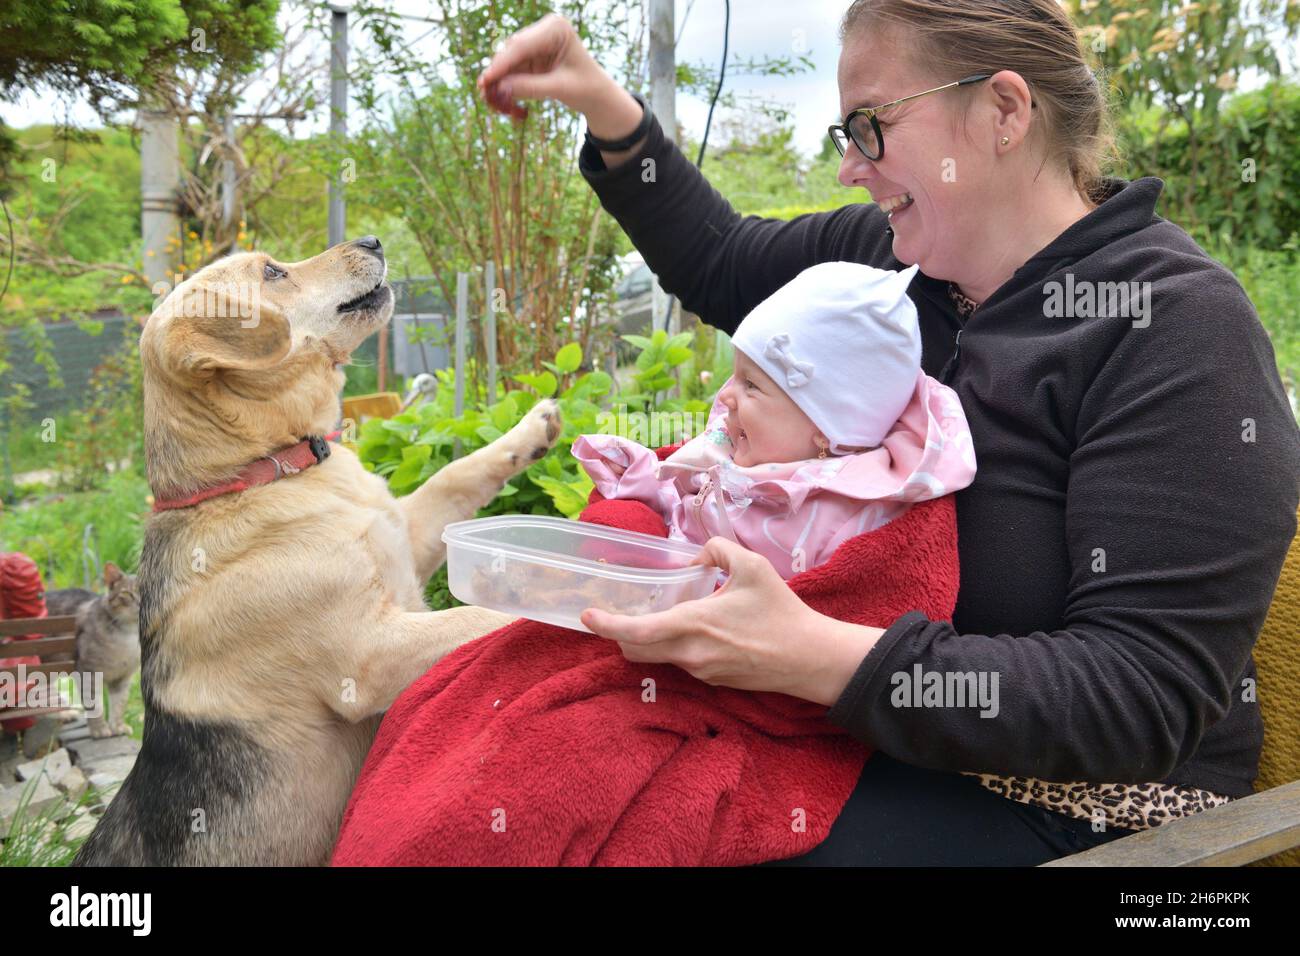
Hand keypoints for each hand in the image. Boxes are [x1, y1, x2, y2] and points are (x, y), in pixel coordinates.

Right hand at [476, 13, 605, 120]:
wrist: (596, 95)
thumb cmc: (586, 88)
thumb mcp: (559, 88)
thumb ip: (530, 87)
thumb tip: (500, 89)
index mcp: (556, 28)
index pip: (523, 45)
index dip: (502, 63)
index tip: (486, 80)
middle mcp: (543, 31)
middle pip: (512, 51)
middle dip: (498, 73)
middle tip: (483, 92)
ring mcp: (535, 43)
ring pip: (508, 61)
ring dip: (499, 81)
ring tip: (490, 100)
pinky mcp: (530, 58)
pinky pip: (512, 70)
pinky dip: (506, 85)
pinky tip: (500, 100)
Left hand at [580, 537, 882, 705]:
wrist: (809, 658)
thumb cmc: (780, 611)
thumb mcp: (752, 565)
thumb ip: (716, 550)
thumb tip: (694, 559)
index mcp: (692, 625)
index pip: (636, 631)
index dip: (606, 625)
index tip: (587, 616)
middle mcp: (689, 654)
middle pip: (636, 649)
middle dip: (621, 633)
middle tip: (621, 612)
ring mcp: (700, 672)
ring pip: (657, 657)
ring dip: (649, 638)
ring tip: (662, 615)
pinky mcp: (712, 681)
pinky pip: (681, 662)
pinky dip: (674, 646)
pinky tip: (695, 629)